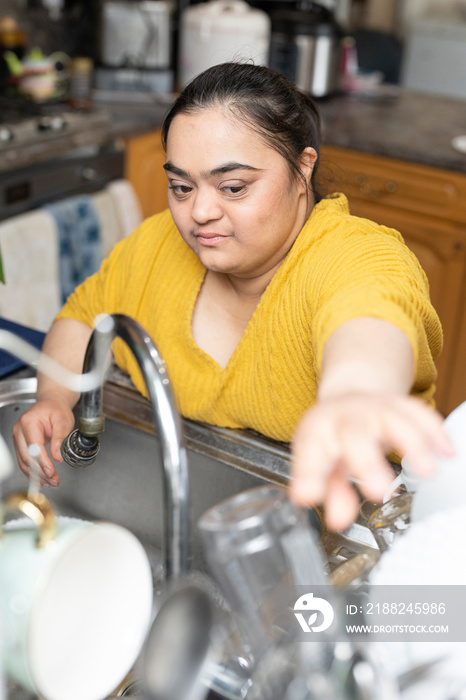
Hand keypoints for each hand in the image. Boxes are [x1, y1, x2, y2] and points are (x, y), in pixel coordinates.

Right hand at [12, 399, 75, 487]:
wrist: (50, 404)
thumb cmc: (56, 410)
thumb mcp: (63, 421)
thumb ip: (60, 439)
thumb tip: (57, 457)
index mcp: (29, 422)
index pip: (34, 447)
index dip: (42, 462)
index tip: (51, 472)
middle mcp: (19, 430)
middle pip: (27, 457)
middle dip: (40, 472)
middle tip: (54, 480)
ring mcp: (18, 438)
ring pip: (24, 461)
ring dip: (36, 474)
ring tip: (51, 482)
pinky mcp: (20, 444)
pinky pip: (24, 460)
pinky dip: (32, 471)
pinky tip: (40, 479)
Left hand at [290, 393, 453, 530]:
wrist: (347, 399)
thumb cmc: (332, 438)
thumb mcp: (321, 463)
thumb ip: (330, 493)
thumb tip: (338, 519)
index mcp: (317, 432)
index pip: (310, 453)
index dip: (308, 475)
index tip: (309, 496)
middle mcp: (344, 418)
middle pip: (354, 433)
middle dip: (366, 461)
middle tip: (378, 490)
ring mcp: (372, 408)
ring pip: (393, 419)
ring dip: (412, 443)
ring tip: (426, 471)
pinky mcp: (398, 404)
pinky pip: (418, 412)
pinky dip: (434, 431)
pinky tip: (445, 452)